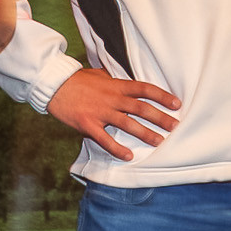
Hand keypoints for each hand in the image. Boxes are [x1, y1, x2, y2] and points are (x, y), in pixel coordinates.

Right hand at [45, 67, 182, 161]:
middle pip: (142, 108)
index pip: (145, 89)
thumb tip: (124, 78)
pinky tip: (128, 156)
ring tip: (160, 142)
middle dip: (161, 118)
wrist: (53, 85)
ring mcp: (100, 112)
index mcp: (116, 85)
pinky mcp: (88, 124)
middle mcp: (112, 98)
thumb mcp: (99, 74)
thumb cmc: (77, 79)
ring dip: (146, 134)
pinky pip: (105, 139)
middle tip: (175, 126)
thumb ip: (114, 79)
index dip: (162, 96)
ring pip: (128, 125)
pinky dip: (117, 149)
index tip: (176, 104)